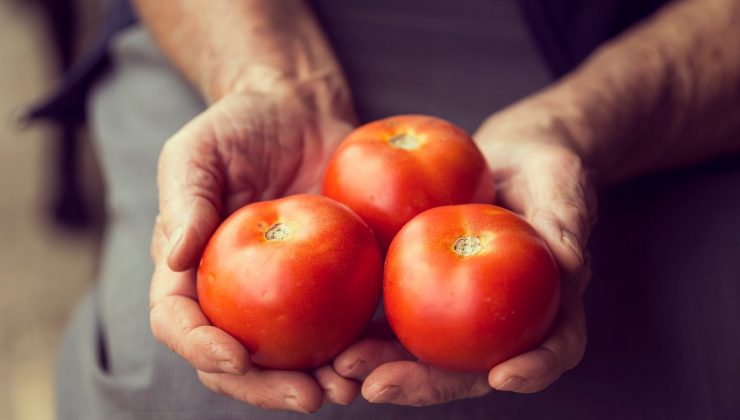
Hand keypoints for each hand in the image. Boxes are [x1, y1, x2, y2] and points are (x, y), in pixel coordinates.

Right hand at [149, 86, 359, 412]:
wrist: (297, 110)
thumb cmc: (237, 126)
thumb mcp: (196, 151)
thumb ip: (184, 201)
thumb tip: (177, 257)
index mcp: (190, 270)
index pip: (179, 321)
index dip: (200, 347)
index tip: (234, 357)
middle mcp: (233, 294)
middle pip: (237, 360)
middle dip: (266, 387)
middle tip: (307, 396)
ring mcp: (283, 294)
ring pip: (291, 356)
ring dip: (316, 381)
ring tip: (347, 391)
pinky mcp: (328, 282)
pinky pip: (340, 323)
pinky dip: (357, 347)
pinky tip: (378, 357)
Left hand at [333, 100, 596, 405]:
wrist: (505, 156)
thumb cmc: (545, 167)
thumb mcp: (561, 180)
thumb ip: (566, 215)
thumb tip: (570, 259)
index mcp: (552, 302)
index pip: (556, 345)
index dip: (535, 368)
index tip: (503, 377)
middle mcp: (506, 320)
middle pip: (474, 367)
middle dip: (427, 383)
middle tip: (380, 386)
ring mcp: (464, 313)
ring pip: (428, 353)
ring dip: (385, 365)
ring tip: (343, 366)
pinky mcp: (428, 292)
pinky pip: (399, 316)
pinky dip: (368, 329)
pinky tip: (336, 331)